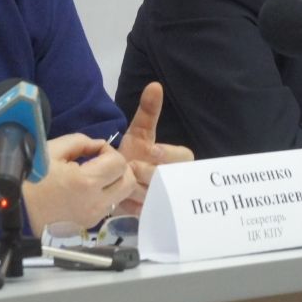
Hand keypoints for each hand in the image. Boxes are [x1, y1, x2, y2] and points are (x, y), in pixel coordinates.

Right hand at [23, 134, 136, 234]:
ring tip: (94, 176)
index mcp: (85, 182)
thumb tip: (99, 146)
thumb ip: (81, 142)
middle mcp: (95, 203)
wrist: (13, 209)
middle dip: (119, 168)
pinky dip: (105, 196)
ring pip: (122, 196)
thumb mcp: (52, 149)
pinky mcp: (88, 226)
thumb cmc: (30, 178)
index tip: (94, 151)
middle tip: (101, 163)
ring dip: (114, 183)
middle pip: (128, 182)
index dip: (109, 152)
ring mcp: (93, 217)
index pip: (118, 163)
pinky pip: (108, 207)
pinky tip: (86, 190)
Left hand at [116, 81, 193, 214]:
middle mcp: (175, 181)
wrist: (119, 178)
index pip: (183, 158)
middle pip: (167, 179)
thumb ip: (148, 112)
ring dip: (136, 189)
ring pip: (153, 196)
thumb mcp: (140, 132)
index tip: (151, 150)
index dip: (167, 155)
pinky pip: (143, 212)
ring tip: (124, 181)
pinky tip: (121, 197)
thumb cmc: (135, 152)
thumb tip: (154, 85)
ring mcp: (164, 199)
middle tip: (132, 166)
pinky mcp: (151, 215)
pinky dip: (130, 205)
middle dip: (149, 173)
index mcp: (178, 161)